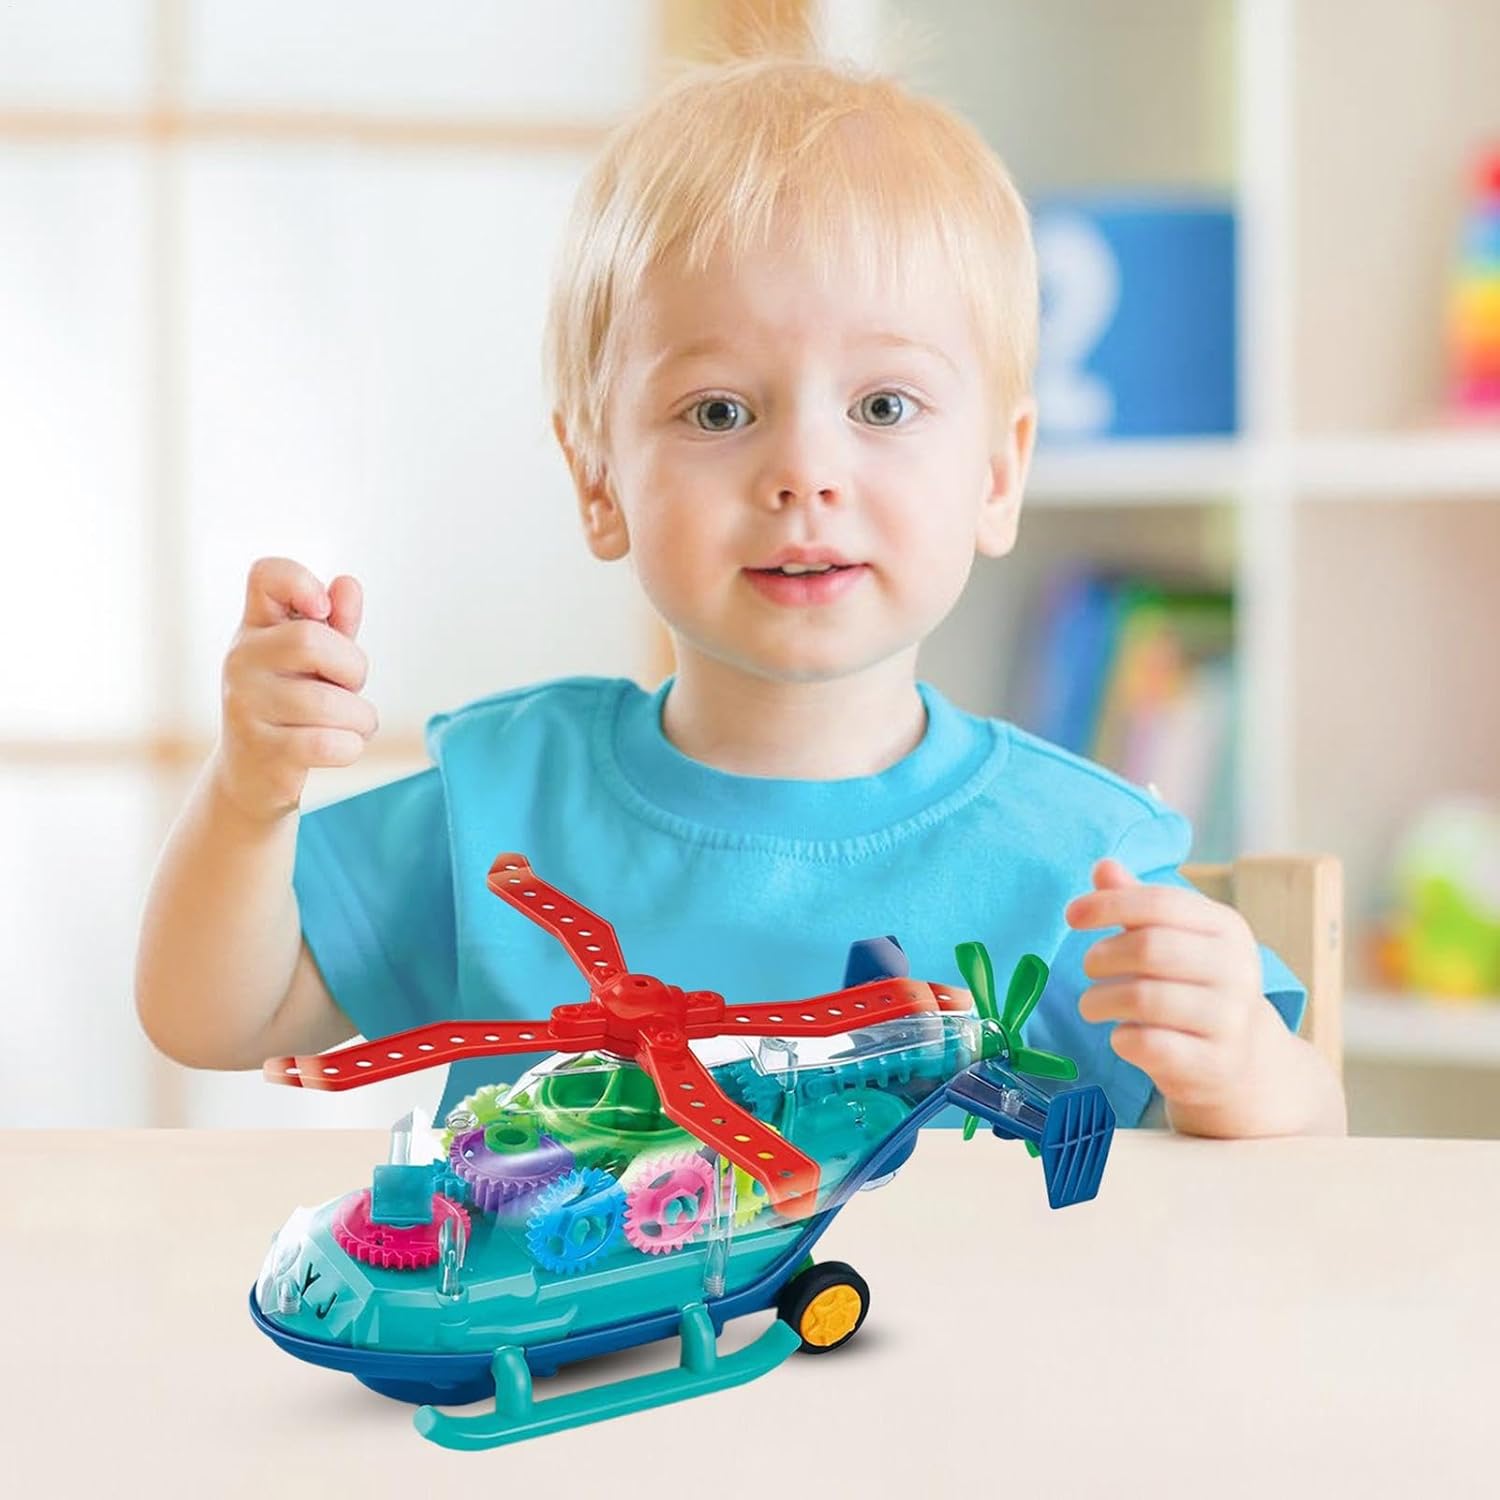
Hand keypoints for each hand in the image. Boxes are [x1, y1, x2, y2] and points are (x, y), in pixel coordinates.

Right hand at [214, 556, 377, 821]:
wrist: (252, 776)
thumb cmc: (293, 706)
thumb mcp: (316, 661)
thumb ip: (337, 623)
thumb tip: (348, 585)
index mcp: (257, 626)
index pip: (265, 575)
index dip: (300, 582)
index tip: (322, 610)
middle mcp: (241, 658)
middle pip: (311, 640)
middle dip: (353, 667)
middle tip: (349, 687)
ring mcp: (245, 705)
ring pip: (330, 702)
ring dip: (361, 717)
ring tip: (351, 725)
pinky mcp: (262, 751)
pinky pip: (330, 743)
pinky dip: (352, 746)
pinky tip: (342, 747)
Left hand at [1064, 858, 1276, 1129]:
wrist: (1242, 1060)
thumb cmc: (1194, 986)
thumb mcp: (1175, 938)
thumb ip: (1137, 903)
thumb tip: (1103, 867)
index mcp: (1227, 928)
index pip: (1161, 903)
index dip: (1109, 905)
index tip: (1072, 916)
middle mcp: (1237, 970)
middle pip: (1150, 948)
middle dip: (1102, 956)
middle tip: (1089, 968)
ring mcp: (1230, 1020)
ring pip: (1144, 998)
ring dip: (1100, 1000)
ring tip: (1093, 1004)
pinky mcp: (1214, 1063)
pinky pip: (1149, 1045)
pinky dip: (1121, 1038)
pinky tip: (1121, 1035)